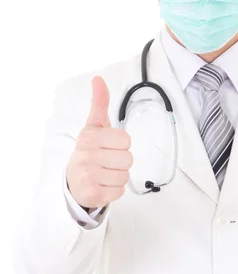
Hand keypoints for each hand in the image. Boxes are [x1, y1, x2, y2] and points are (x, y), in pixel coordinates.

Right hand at [66, 76, 132, 207]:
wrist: (73, 180)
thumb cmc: (89, 151)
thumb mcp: (94, 126)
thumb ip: (99, 103)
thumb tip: (98, 79)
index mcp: (88, 136)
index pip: (126, 141)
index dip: (121, 145)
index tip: (108, 147)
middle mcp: (86, 155)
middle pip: (128, 159)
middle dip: (121, 162)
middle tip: (106, 162)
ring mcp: (87, 176)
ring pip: (125, 176)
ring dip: (118, 176)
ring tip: (104, 173)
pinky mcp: (92, 194)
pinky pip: (120, 191)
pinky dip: (114, 190)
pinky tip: (102, 184)